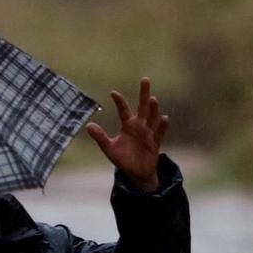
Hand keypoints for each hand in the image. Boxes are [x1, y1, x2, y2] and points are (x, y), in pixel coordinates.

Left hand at [85, 77, 169, 192]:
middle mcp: (140, 126)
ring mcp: (148, 133)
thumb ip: (100, 137)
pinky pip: (159, 134)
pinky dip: (162, 126)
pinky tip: (164, 118)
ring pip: (152, 118)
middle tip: (145, 79)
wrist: (137, 173)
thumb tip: (88, 125)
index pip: (123, 110)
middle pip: (143, 107)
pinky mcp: (155, 143)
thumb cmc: (123, 159)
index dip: (119, 101)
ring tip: (152, 99)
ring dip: (153, 109)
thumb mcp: (109, 148)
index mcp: (128, 125)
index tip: (113, 93)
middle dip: (144, 94)